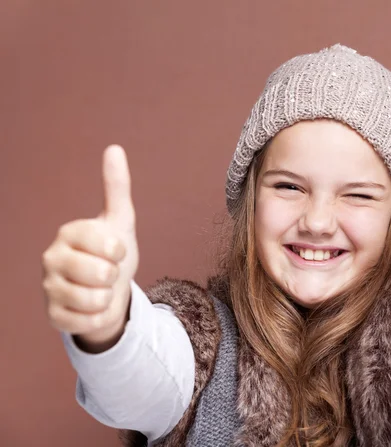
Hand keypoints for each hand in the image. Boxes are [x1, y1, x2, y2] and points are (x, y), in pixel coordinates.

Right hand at [42, 145, 138, 351]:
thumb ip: (117, 187)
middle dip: (114, 275)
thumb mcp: (120, 221)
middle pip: (101, 274)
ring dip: (107, 297)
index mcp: (69, 232)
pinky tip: (91, 306)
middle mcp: (51, 258)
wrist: (108, 290)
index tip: (115, 250)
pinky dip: (98, 316)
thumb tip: (114, 148)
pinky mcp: (52, 315)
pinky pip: (88, 321)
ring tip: (100, 289)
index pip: (108, 244)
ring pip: (95, 299)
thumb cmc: (113, 253)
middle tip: (107, 272)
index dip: (120, 251)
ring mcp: (49, 288)